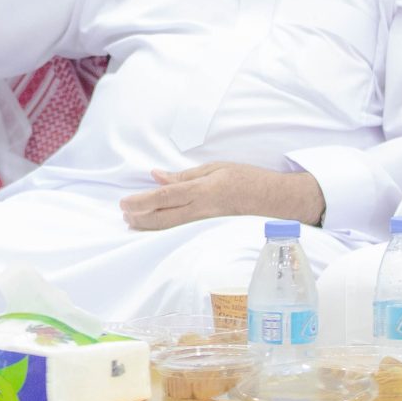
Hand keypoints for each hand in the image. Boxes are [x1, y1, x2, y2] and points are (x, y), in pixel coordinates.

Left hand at [120, 162, 326, 231]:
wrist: (277, 201)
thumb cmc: (248, 178)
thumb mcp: (216, 168)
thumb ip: (184, 176)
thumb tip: (156, 176)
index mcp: (204, 190)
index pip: (166, 197)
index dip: (142, 201)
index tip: (125, 202)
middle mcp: (203, 210)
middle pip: (164, 218)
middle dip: (140, 218)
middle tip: (124, 214)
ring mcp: (207, 223)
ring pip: (171, 228)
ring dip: (149, 226)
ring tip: (133, 222)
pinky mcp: (211, 230)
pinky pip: (183, 231)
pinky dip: (165, 230)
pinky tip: (155, 227)